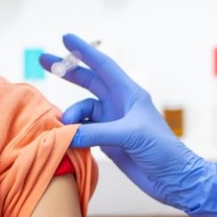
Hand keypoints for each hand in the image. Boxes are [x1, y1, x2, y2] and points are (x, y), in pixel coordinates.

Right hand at [40, 34, 216, 216]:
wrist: (173, 178)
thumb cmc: (163, 151)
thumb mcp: (130, 136)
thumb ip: (97, 133)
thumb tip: (67, 133)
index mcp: (130, 94)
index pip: (103, 66)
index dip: (84, 51)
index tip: (66, 38)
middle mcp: (119, 105)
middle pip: (88, 81)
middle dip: (67, 72)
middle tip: (43, 60)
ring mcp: (113, 123)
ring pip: (82, 110)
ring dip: (70, 115)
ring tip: (65, 126)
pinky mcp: (109, 142)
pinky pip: (83, 131)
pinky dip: (74, 133)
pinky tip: (68, 139)